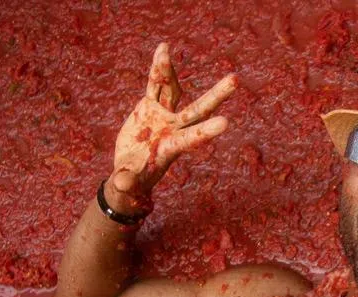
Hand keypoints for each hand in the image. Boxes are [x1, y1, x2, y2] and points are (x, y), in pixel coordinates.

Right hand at [106, 42, 236, 213]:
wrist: (130, 170)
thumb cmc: (130, 184)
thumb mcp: (127, 185)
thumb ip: (126, 183)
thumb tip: (121, 183)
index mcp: (171, 149)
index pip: (191, 138)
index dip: (206, 131)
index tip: (226, 122)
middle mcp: (174, 129)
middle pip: (199, 110)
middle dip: (216, 95)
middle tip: (235, 79)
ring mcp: (164, 116)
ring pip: (172, 90)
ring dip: (168, 71)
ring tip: (164, 49)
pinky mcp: (151, 107)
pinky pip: (155, 84)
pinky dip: (158, 69)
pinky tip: (163, 48)